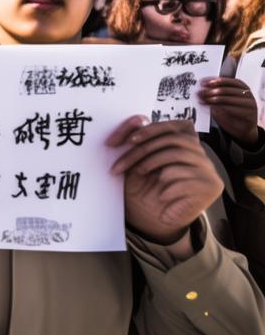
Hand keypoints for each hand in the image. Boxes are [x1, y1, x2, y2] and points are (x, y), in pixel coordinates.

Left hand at [108, 116, 221, 252]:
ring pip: (178, 154)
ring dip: (152, 163)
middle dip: (144, 149)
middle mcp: (200, 153)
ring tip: (139, 174)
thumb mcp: (135, 159)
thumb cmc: (143, 185)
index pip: (173, 126)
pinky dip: (167, 186)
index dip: (151, 130)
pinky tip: (160, 194)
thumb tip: (136, 118)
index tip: (129, 140)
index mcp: (185, 142)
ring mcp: (208, 168)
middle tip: (123, 163)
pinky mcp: (211, 186)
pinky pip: (186, 177)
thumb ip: (136, 138)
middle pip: (173, 140)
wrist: (152, 216)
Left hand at [199, 77, 260, 148]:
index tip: (203, 83)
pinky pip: (231, 110)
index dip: (216, 81)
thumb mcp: (224, 101)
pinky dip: (219, 108)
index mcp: (242, 87)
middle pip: (226, 90)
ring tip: (203, 101)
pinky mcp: (249, 114)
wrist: (243, 128)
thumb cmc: (232, 113)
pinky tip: (211, 108)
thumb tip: (201, 91)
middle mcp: (247, 94)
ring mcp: (250, 103)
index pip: (230, 81)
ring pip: (227, 99)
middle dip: (210, 91)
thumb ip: (216, 95)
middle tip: (200, 93)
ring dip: (212, 99)